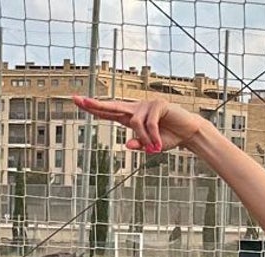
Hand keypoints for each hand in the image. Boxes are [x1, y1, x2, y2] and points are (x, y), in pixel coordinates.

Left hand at [72, 96, 204, 155]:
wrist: (187, 132)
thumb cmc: (167, 138)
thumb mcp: (150, 146)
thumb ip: (138, 145)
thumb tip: (127, 145)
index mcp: (130, 117)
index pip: (108, 111)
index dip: (94, 107)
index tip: (78, 101)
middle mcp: (135, 109)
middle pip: (111, 106)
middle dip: (95, 104)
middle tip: (77, 100)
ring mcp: (146, 105)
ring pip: (134, 123)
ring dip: (144, 140)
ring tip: (153, 149)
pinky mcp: (157, 105)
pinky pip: (148, 124)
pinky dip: (152, 137)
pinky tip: (157, 145)